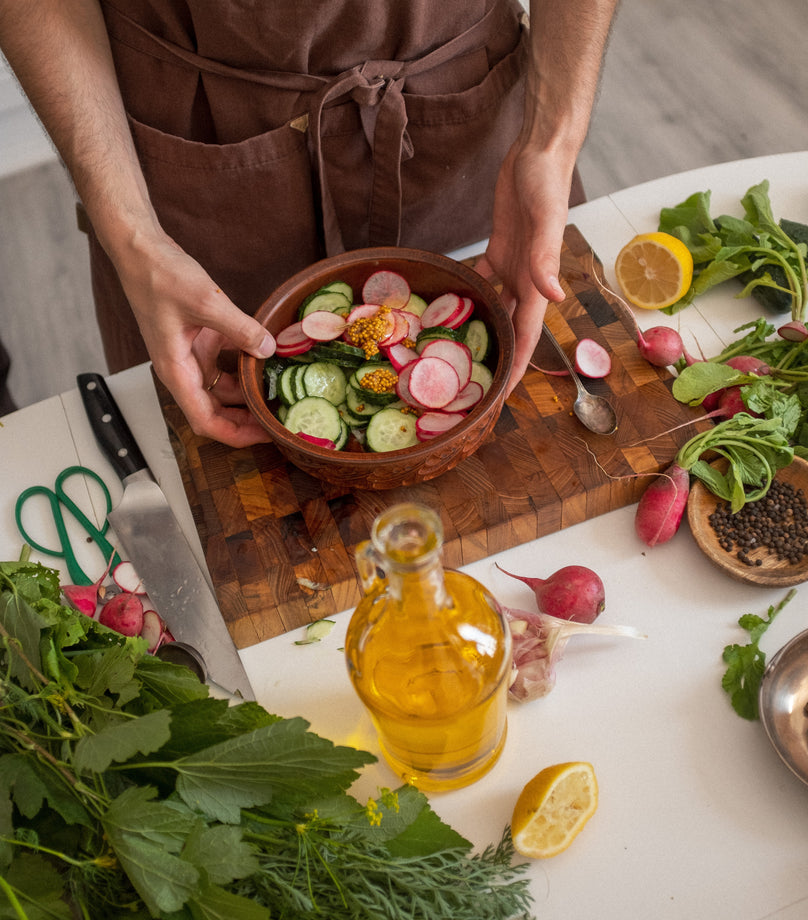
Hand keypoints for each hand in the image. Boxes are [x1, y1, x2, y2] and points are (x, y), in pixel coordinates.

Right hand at [116, 233, 276, 446]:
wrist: (141, 251)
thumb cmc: (159, 277)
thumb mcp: (206, 302)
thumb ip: (241, 328)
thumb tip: (269, 349)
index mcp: (176, 371)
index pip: (205, 421)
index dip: (236, 435)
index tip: (264, 436)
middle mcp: (182, 369)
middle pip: (216, 411)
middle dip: (246, 421)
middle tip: (279, 421)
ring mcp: (190, 355)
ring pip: (223, 388)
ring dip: (247, 395)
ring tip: (278, 396)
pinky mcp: (200, 339)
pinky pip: (226, 362)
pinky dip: (245, 365)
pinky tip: (269, 362)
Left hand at [475, 142, 571, 394]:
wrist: (539, 153)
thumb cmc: (548, 184)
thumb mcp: (546, 220)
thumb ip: (546, 258)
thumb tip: (554, 296)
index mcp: (538, 281)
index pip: (528, 334)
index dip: (517, 365)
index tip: (503, 395)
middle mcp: (525, 279)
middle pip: (511, 328)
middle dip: (499, 358)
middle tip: (475, 384)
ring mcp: (512, 265)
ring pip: (496, 307)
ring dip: (484, 331)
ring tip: (462, 354)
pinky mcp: (498, 248)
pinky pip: (482, 278)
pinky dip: (469, 293)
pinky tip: (450, 306)